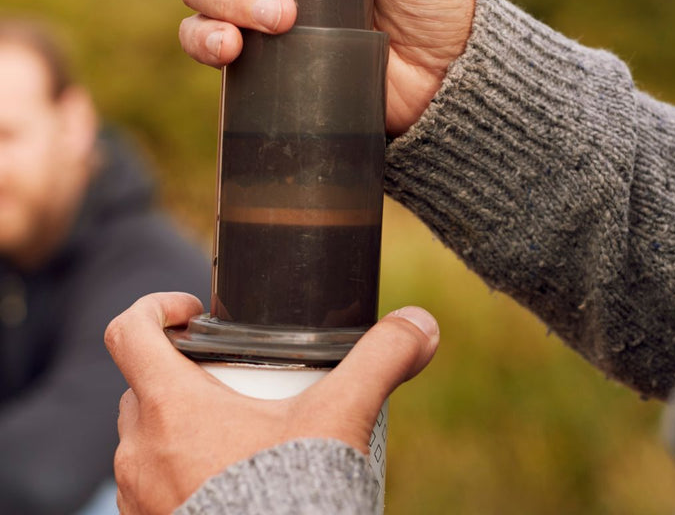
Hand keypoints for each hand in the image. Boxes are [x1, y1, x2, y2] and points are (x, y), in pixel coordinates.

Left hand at [105, 292, 438, 514]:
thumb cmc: (290, 501)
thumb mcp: (341, 419)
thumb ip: (381, 360)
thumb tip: (422, 324)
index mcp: (170, 408)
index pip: (128, 330)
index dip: (157, 305)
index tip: (196, 312)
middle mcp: (139, 450)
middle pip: (143, 383)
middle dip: (185, 370)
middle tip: (237, 377)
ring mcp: (138, 497)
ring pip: (146, 434)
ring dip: (183, 422)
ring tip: (240, 431)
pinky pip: (152, 482)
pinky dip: (182, 468)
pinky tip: (231, 480)